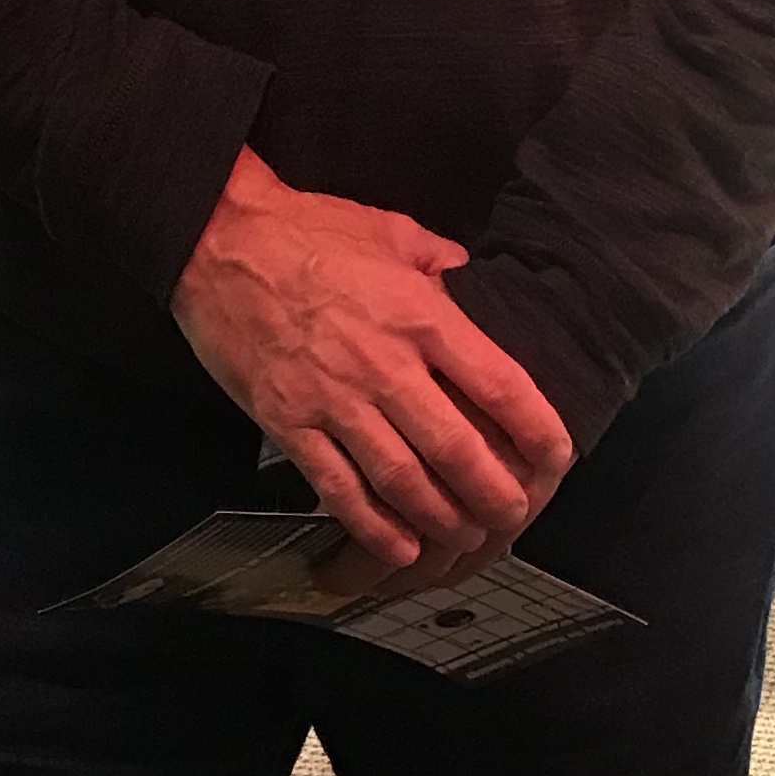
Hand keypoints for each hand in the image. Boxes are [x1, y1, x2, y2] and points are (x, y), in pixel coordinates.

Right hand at [169, 149, 570, 577]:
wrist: (217, 240)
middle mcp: (385, 364)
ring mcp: (334, 399)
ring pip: (401, 478)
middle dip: (493, 491)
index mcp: (422, 315)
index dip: (536, 427)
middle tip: (514, 515)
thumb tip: (466, 269)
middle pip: (456, 447)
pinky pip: (337, 487)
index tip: (557, 456)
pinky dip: (371, 525)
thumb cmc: (308, 228)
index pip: (499, 383)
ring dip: (440, 517)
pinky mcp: (288, 422)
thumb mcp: (391, 229)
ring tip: (464, 537)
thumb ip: (437, 257)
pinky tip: (398, 547)